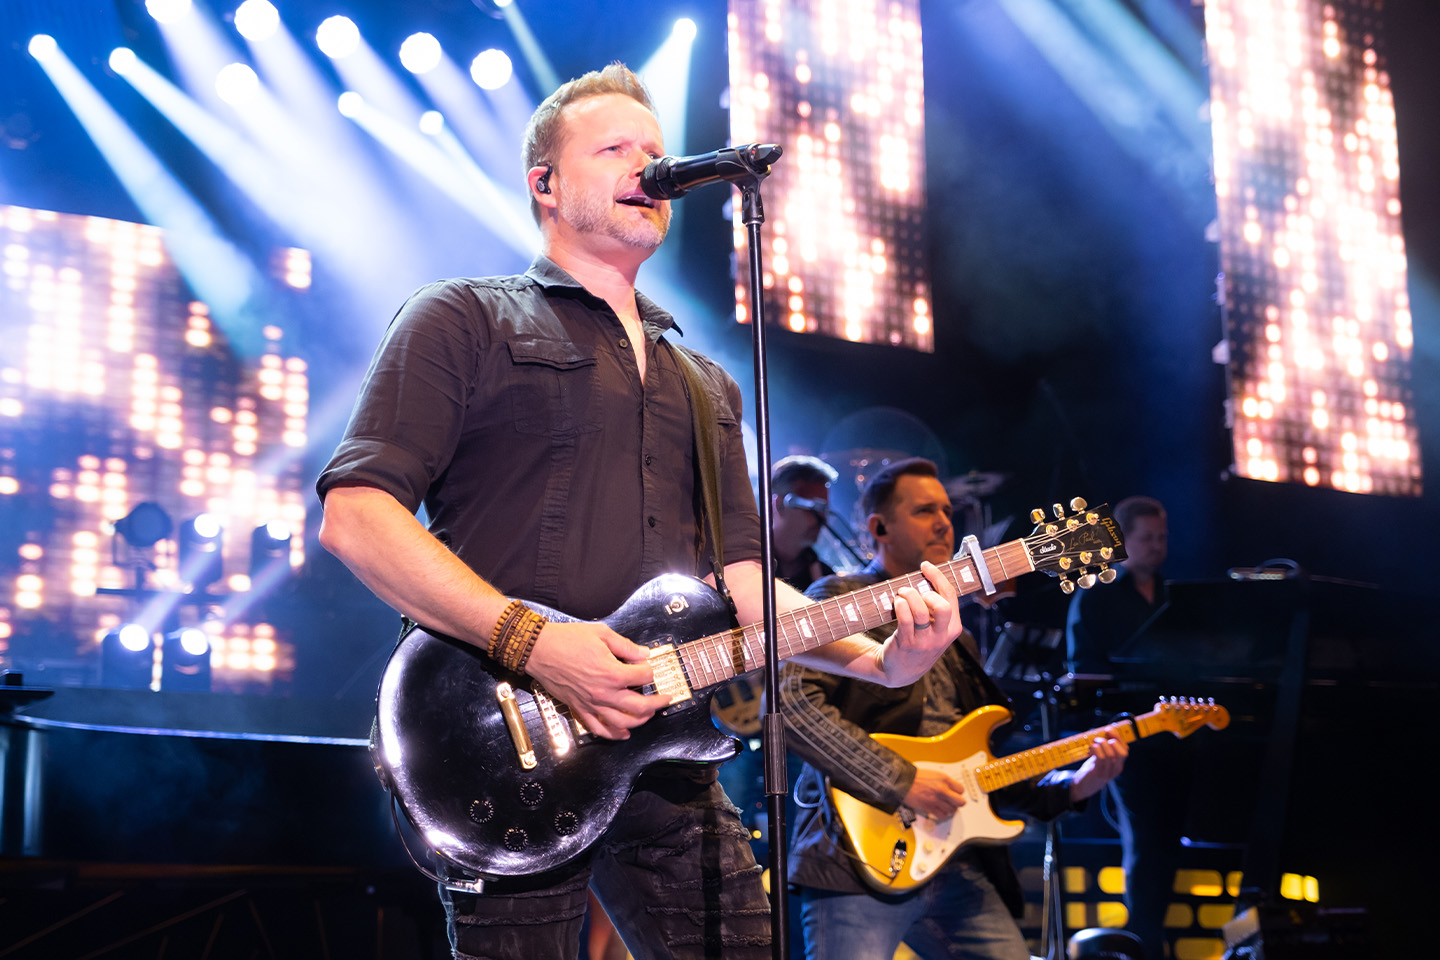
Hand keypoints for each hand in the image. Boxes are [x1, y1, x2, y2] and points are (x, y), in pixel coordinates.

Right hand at [522, 621, 671, 739]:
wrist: (539, 649)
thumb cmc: (567, 640)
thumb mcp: (602, 635)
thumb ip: (626, 646)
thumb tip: (643, 654)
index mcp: (612, 673)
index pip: (643, 676)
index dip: (649, 670)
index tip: (647, 665)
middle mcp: (604, 693)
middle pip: (639, 706)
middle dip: (656, 703)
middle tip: (664, 699)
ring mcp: (591, 704)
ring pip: (623, 722)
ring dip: (640, 721)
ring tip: (648, 715)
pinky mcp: (579, 709)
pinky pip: (599, 728)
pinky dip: (613, 734)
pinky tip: (624, 734)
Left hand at [877, 561, 961, 686]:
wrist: (902, 671)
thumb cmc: (919, 641)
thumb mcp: (936, 630)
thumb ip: (937, 609)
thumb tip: (928, 577)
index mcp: (953, 628)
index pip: (950, 597)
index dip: (938, 577)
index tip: (926, 565)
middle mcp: (941, 636)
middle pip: (942, 607)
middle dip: (928, 592)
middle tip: (916, 590)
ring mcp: (924, 642)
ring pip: (920, 611)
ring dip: (908, 595)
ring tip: (901, 593)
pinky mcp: (907, 643)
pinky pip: (905, 619)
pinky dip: (900, 605)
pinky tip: (897, 602)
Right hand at [903, 767, 965, 820]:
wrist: (903, 781)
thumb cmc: (915, 777)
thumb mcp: (934, 774)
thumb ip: (944, 782)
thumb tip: (951, 789)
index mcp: (944, 779)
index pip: (961, 789)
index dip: (958, 792)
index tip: (955, 793)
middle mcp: (942, 790)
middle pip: (960, 802)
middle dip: (958, 802)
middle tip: (954, 802)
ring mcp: (936, 800)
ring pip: (952, 810)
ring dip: (949, 809)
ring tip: (945, 806)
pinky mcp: (930, 808)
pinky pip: (942, 815)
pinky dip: (942, 814)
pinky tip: (939, 810)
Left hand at [1068, 736, 1128, 801]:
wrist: (1083, 787)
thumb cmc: (1092, 769)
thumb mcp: (1101, 758)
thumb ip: (1105, 747)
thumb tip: (1107, 730)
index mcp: (1118, 764)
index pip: (1125, 750)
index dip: (1118, 737)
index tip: (1108, 729)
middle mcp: (1116, 769)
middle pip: (1122, 753)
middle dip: (1112, 740)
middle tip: (1100, 738)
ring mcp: (1108, 773)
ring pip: (1111, 755)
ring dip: (1101, 744)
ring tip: (1093, 743)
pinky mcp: (1098, 774)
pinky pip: (1101, 759)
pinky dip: (1096, 750)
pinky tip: (1090, 750)